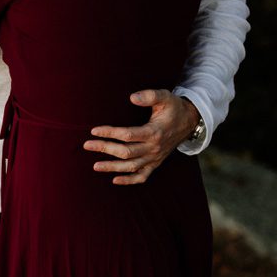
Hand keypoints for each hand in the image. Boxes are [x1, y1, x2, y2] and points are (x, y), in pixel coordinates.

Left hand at [85, 90, 199, 185]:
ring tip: (95, 166)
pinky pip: (142, 176)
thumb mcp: (165, 97)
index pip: (128, 135)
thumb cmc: (173, 108)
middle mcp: (154, 148)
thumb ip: (150, 96)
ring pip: (131, 167)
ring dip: (112, 167)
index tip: (94, 130)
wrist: (190, 121)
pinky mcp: (156, 163)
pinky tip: (114, 180)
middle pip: (126, 152)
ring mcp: (155, 158)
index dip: (110, 133)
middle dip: (105, 149)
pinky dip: (129, 180)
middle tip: (86, 145)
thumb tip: (132, 97)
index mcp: (154, 132)